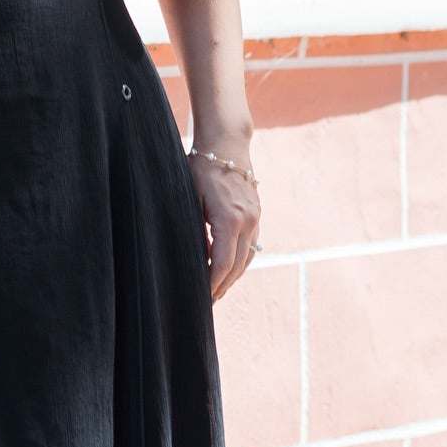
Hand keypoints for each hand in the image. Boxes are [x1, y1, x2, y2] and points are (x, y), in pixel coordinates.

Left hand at [187, 147, 260, 300]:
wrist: (226, 143)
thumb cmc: (200, 168)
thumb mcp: (189, 198)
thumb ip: (194, 230)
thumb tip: (195, 258)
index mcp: (230, 219)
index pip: (223, 263)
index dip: (212, 284)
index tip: (201, 298)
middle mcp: (248, 221)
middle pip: (237, 266)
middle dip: (222, 286)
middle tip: (206, 304)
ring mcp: (255, 218)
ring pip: (247, 258)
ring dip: (233, 277)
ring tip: (217, 291)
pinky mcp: (256, 214)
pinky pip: (251, 246)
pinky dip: (240, 262)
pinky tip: (228, 269)